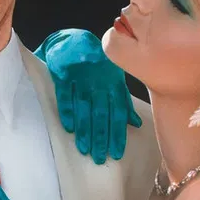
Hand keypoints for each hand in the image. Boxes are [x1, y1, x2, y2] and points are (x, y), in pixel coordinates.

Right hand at [35, 28, 141, 164]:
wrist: (74, 40)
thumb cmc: (97, 64)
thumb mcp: (114, 79)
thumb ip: (123, 101)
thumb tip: (136, 124)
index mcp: (113, 84)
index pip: (117, 112)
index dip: (117, 133)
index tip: (116, 153)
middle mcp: (99, 82)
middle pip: (101, 114)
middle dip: (101, 137)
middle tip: (100, 158)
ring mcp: (82, 77)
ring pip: (84, 107)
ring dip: (85, 130)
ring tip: (84, 149)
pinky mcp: (63, 73)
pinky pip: (65, 94)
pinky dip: (67, 110)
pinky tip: (69, 127)